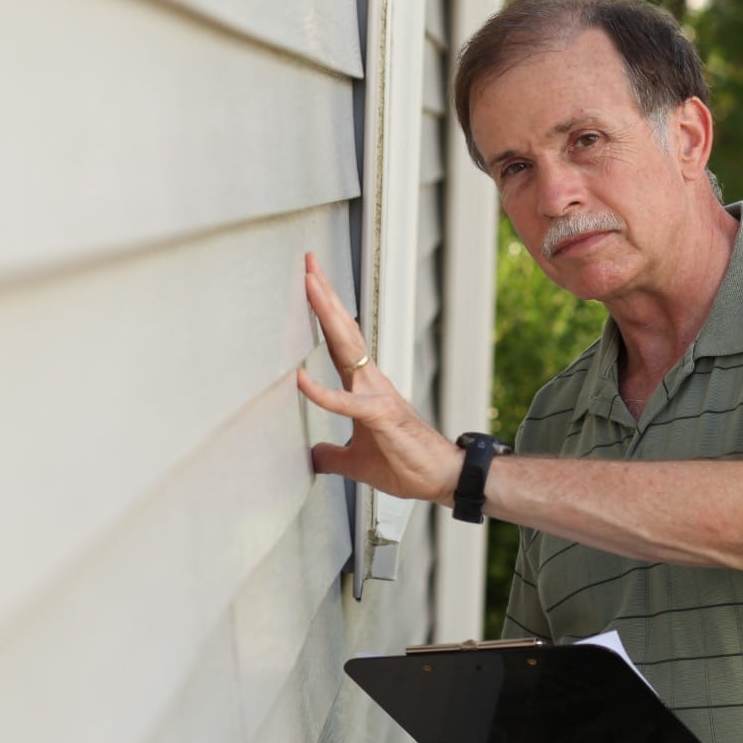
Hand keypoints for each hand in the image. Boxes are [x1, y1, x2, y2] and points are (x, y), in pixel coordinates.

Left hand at [296, 253, 461, 504]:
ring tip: (310, 285)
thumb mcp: (355, 461)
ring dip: (327, 315)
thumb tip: (311, 456)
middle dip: (324, 296)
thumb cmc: (405, 464)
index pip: (339, 340)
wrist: (441, 478)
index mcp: (363, 385)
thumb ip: (331, 454)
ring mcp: (376, 395)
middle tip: (308, 263)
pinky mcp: (381, 417)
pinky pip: (347, 402)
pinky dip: (322, 392)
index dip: (324, 312)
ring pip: (347, 347)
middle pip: (342, 330)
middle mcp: (370, 381)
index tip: (310, 284)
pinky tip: (300, 380)